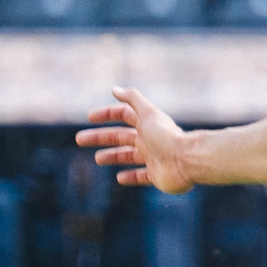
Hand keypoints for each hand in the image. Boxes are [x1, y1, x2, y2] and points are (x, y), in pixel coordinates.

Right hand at [75, 86, 193, 189]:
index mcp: (146, 124)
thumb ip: (133, 100)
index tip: (89, 118)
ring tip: (97, 159)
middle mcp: (149, 139)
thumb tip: (114, 88)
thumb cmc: (166, 136)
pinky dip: (130, 176)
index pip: (123, 115)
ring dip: (112, 156)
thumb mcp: (148, 113)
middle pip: (120, 137)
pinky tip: (119, 177)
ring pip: (128, 156)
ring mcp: (153, 158)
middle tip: (79, 140)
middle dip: (100, 137)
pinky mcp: (157, 175)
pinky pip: (141, 176)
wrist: (187, 160)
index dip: (107, 114)